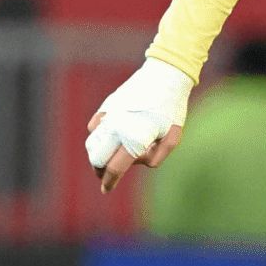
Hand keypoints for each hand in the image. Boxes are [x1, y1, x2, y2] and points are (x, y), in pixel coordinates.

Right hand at [84, 60, 192, 191]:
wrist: (165, 75)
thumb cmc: (172, 109)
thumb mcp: (173, 138)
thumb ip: (156, 157)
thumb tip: (136, 160)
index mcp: (134, 138)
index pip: (115, 168)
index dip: (110, 182)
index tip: (106, 190)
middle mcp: (117, 127)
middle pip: (97, 158)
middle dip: (100, 171)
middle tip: (106, 176)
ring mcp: (109, 115)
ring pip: (92, 143)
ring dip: (97, 155)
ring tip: (108, 159)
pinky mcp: (107, 106)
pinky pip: (95, 127)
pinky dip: (99, 136)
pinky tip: (111, 137)